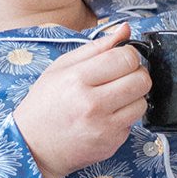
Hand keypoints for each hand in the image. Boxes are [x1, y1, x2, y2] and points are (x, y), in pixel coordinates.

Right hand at [14, 21, 150, 177]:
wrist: (34, 147)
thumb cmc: (44, 105)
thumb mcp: (61, 68)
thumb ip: (96, 47)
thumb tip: (125, 30)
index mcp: (78, 79)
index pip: (126, 58)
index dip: (128, 55)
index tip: (120, 59)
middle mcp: (92, 104)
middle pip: (141, 79)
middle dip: (136, 74)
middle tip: (121, 78)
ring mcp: (104, 127)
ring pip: (142, 102)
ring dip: (133, 97)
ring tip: (112, 98)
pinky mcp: (111, 143)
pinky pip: (133, 123)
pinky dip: (124, 117)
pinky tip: (105, 116)